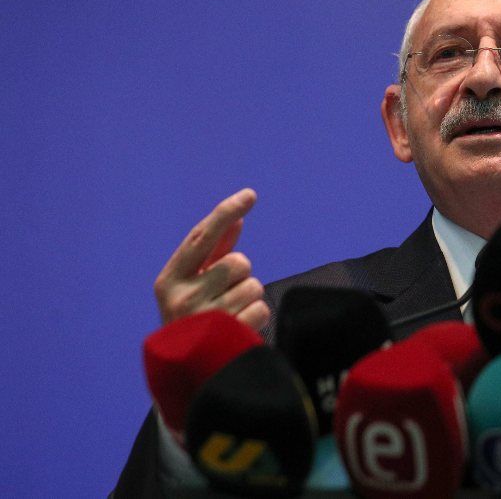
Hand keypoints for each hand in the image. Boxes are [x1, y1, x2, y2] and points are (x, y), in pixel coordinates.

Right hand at [153, 188, 269, 329]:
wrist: (189, 373)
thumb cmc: (195, 317)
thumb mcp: (195, 284)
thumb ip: (215, 252)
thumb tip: (236, 218)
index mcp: (169, 279)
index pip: (201, 237)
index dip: (225, 213)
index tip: (249, 195)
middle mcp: (181, 298)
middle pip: (238, 262)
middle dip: (241, 275)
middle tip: (226, 294)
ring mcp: (204, 319)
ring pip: (254, 285)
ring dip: (249, 297)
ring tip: (231, 314)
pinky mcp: (228, 337)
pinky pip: (262, 308)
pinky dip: (257, 316)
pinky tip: (239, 328)